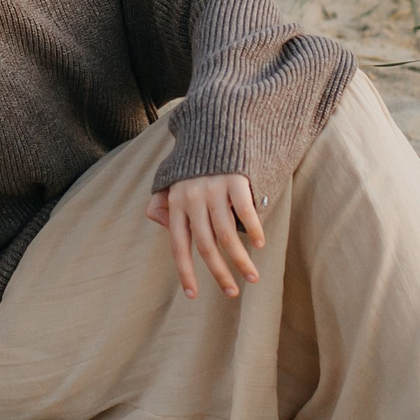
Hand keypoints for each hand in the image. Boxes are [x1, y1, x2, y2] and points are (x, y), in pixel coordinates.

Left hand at [145, 172, 264, 299]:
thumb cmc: (195, 160)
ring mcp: (214, 188)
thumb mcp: (173, 178)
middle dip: (219, 274)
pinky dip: (254, 230)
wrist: (215, 124)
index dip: (185, 272)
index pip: (178, 245)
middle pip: (205, 246)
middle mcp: (192, 197)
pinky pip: (245, 211)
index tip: (193, 295)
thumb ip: (164, 200)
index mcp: (175, 202)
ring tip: (252, 277)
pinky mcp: (235, 178)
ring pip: (227, 234)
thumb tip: (158, 222)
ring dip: (240, 260)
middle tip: (232, 293)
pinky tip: (260, 244)